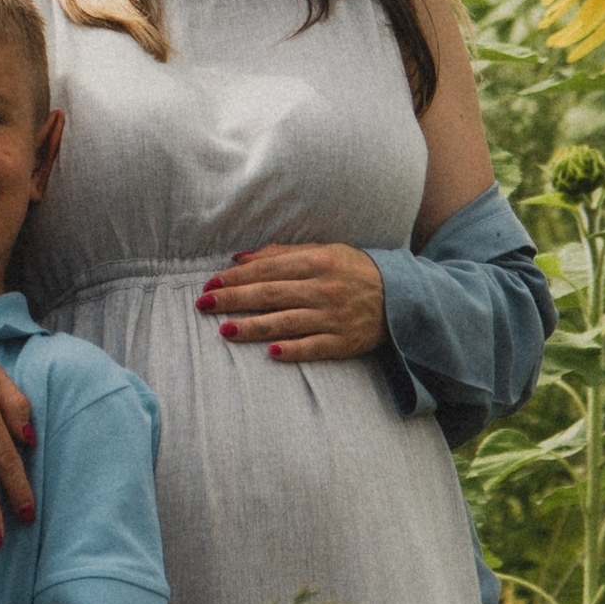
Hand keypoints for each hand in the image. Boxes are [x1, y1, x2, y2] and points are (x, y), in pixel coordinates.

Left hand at [198, 241, 385, 360]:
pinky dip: (292, 350)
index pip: (267, 270)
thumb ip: (281, 254)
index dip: (236, 277)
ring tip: (225, 330)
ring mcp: (333, 317)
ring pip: (285, 322)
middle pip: (269, 295)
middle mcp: (323, 289)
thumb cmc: (353, 270)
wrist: (400, 296)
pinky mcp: (343, 342)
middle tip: (204, 305)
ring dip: (253, 327)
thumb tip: (239, 258)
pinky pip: (313, 347)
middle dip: (233, 299)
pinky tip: (270, 352)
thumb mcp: (322, 251)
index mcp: (316, 261)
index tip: (210, 284)